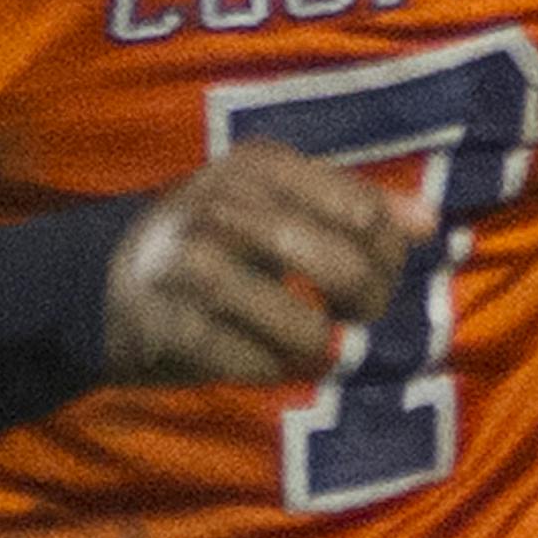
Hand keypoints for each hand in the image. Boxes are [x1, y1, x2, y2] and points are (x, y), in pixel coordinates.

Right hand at [103, 143, 435, 385]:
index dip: (389, 260)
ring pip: (310, 332)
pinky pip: (264, 369)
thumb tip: (431, 225)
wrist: (106, 284)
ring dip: (317, 350)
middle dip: (365, 308)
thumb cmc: (213, 243)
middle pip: (348, 270)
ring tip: (300, 340)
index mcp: (259, 166)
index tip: (375, 277)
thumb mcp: (275, 202)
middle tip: (349, 320)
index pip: (365, 215)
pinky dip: (272, 372)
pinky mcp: (176, 328)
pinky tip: (253, 353)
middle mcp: (226, 207)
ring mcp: (195, 268)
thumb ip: (353, 205)